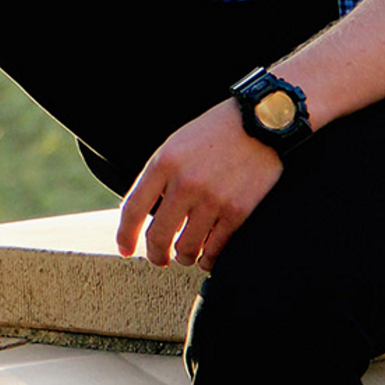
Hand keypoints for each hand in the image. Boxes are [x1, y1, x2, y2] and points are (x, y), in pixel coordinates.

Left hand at [115, 100, 281, 270]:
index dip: (125, 235)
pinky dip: (208, 259)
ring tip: (184, 255)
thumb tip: (141, 215)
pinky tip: (206, 256)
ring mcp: (212, 199)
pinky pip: (215, 250)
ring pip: (186, 249)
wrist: (259, 124)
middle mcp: (185, 183)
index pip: (133, 209)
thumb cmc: (213, 135)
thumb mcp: (176, 146)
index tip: (125, 250)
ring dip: (182, 257)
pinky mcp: (238, 211)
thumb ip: (158, 177)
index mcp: (164, 163)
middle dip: (155, 255)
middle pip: (158, 236)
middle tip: (158, 259)